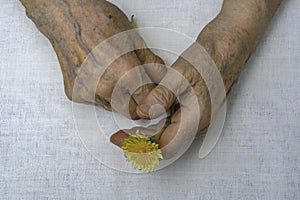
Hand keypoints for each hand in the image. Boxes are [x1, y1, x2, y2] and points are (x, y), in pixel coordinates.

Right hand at [20, 0, 165, 118]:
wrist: (66, 17)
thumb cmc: (97, 21)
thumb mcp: (133, 38)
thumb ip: (150, 63)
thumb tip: (161, 76)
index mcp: (124, 73)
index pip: (147, 101)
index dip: (152, 98)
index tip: (152, 95)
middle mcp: (105, 87)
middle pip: (131, 112)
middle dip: (137, 102)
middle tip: (137, 88)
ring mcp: (88, 92)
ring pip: (114, 109)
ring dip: (120, 99)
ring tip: (116, 76)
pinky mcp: (76, 94)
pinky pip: (97, 102)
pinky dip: (103, 94)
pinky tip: (100, 75)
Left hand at [111, 0, 281, 157]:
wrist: (228, 46)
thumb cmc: (210, 60)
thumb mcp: (180, 77)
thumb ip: (160, 99)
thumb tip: (142, 114)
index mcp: (196, 120)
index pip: (164, 146)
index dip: (140, 146)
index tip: (121, 139)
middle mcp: (198, 124)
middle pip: (165, 143)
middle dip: (141, 141)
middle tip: (120, 135)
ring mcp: (197, 117)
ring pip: (168, 134)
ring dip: (148, 133)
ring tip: (129, 128)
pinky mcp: (195, 109)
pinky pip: (173, 123)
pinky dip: (156, 123)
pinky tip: (146, 115)